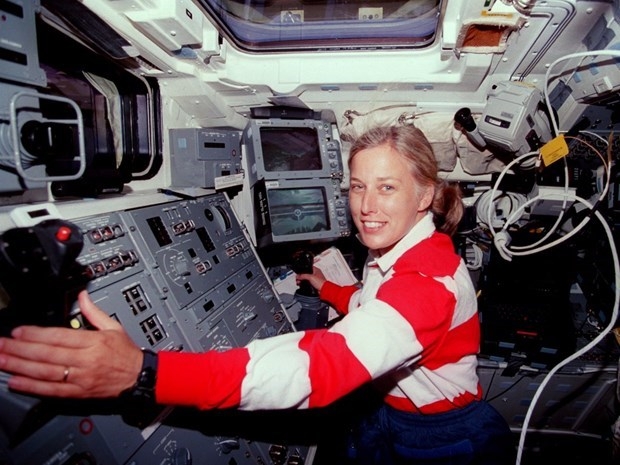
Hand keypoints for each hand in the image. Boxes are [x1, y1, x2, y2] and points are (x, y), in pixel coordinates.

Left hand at [0, 290, 141, 398]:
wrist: (140, 377)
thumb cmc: (127, 353)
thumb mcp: (114, 327)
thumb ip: (94, 312)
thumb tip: (82, 295)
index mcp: (94, 342)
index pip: (59, 336)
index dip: (36, 334)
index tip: (18, 332)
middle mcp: (86, 360)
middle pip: (47, 354)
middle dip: (20, 349)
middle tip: (2, 345)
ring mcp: (81, 378)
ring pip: (46, 372)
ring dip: (20, 366)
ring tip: (2, 361)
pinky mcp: (78, 393)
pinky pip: (52, 390)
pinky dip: (33, 386)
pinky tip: (17, 381)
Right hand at [296, 266, 326, 292]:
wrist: (323, 290)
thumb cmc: (321, 283)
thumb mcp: (310, 277)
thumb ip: (303, 275)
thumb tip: (298, 276)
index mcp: (315, 270)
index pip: (307, 268)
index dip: (302, 270)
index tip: (299, 273)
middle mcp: (314, 274)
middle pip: (305, 274)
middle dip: (300, 276)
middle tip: (298, 278)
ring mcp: (314, 279)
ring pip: (305, 279)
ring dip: (301, 280)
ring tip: (298, 282)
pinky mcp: (313, 284)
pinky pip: (306, 283)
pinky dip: (303, 284)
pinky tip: (301, 284)